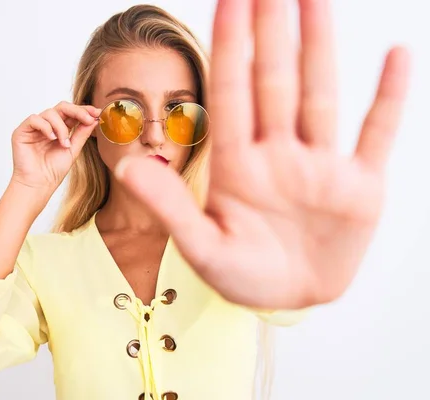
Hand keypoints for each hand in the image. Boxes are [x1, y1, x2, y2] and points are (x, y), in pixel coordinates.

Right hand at [11, 101, 99, 189]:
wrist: (39, 184)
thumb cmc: (53, 171)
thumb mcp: (73, 149)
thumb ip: (82, 133)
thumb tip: (94, 118)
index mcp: (60, 129)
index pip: (72, 113)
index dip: (84, 111)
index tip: (97, 113)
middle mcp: (47, 125)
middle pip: (62, 107)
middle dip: (77, 111)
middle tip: (88, 118)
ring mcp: (35, 127)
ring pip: (50, 113)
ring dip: (61, 127)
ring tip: (64, 143)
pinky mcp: (22, 131)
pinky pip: (35, 119)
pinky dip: (45, 127)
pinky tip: (51, 138)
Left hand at [114, 0, 410, 308]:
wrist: (287, 299)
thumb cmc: (241, 275)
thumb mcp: (201, 247)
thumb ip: (168, 206)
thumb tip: (126, 166)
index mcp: (237, 166)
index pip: (232, 93)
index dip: (231, 46)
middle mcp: (278, 155)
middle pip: (274, 82)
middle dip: (271, 31)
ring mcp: (320, 167)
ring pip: (320, 95)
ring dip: (319, 47)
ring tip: (315, 0)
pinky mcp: (360, 187)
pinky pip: (376, 134)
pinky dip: (389, 98)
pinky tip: (396, 57)